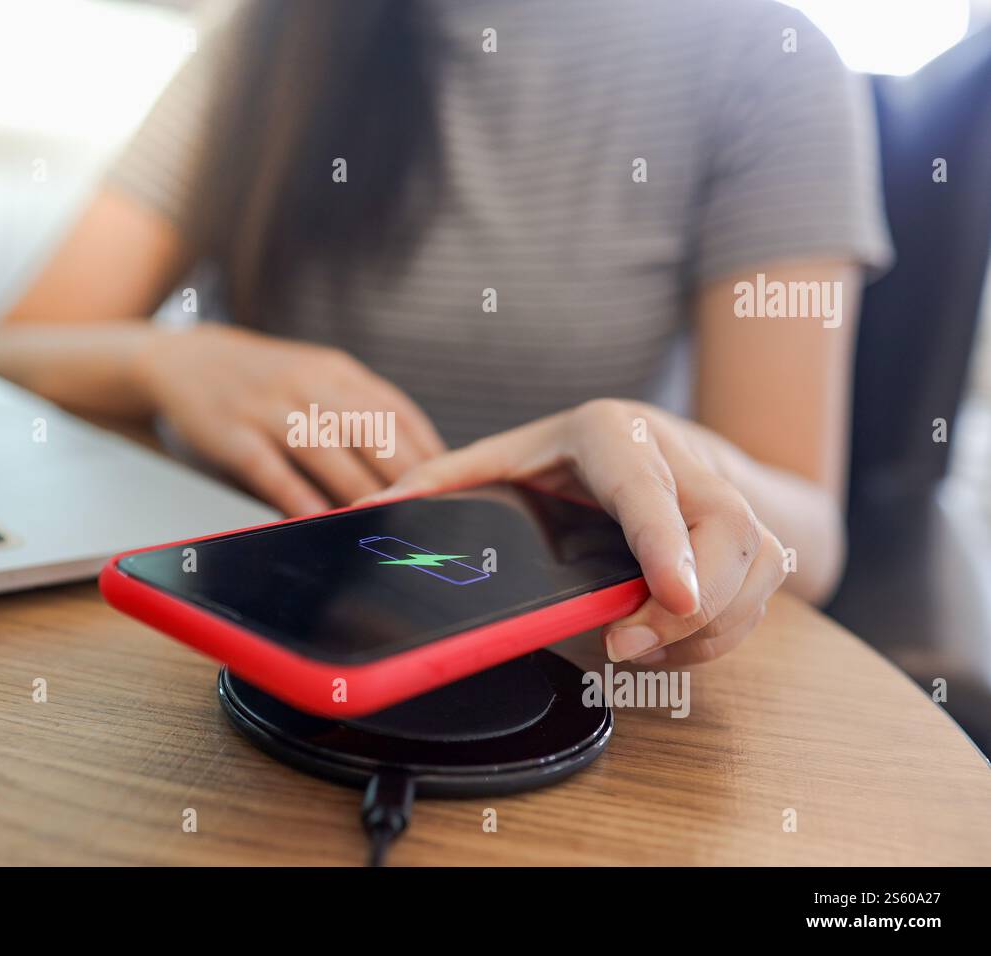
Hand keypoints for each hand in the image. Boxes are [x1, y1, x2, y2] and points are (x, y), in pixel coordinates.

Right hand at [137, 324, 445, 514]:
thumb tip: (418, 461)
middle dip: (404, 475)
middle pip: (369, 431)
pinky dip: (296, 495)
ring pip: (325, 449)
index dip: (428, 451)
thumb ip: (360, 411)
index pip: (396, 412)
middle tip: (432, 514)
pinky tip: (319, 520)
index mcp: (336, 371)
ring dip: (359, 490)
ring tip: (388, 525)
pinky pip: (269, 467)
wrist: (182, 357)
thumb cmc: (264, 380)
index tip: (454, 487)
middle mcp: (307, 383)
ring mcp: (268, 406)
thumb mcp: (316, 376)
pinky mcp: (231, 432)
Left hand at [368, 399, 786, 665]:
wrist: (659, 439)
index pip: (646, 488)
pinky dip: (722, 631)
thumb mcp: (505, 458)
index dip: (663, 541)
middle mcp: (677, 457)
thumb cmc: (569, 457)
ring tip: (641, 647)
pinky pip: (763, 591)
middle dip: (694, 604)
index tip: (671, 596)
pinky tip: (672, 641)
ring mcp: (723, 492)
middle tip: (630, 644)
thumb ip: (443, 482)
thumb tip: (367, 509)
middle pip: (726, 531)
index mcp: (612, 434)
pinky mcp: (754, 531)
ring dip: (709, 626)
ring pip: (756, 566)